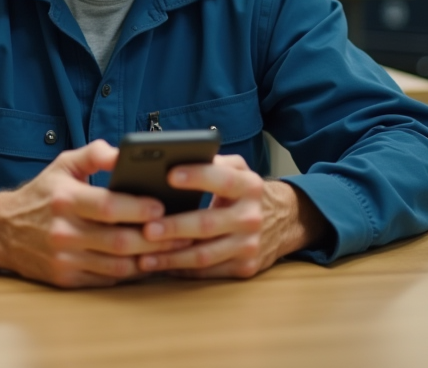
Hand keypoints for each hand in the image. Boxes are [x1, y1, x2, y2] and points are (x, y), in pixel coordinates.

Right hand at [0, 140, 191, 287]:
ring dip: (148, 258)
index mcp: (65, 199)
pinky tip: (147, 262)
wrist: (3, 231)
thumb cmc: (43, 194)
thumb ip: (94, 154)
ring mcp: (64, 259)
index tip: (161, 206)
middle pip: (118, 240)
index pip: (107, 206)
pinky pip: (107, 280)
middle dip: (154, 238)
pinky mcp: (66, 279)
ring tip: (171, 247)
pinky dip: (130, 273)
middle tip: (180, 230)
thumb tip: (124, 152)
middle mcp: (63, 231)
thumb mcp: (62, 165)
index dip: (138, 208)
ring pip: (117, 265)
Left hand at [137, 154, 329, 278]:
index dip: (196, 176)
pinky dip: (180, 270)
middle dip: (174, 228)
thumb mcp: (239, 170)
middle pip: (207, 224)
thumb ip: (214, 161)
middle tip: (146, 229)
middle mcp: (251, 217)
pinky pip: (207, 272)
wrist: (284, 221)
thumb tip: (176, 156)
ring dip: (171, 257)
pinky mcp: (245, 268)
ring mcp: (249, 246)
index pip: (222, 179)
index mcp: (249, 186)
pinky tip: (159, 266)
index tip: (168, 175)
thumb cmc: (246, 192)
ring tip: (143, 256)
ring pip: (204, 255)